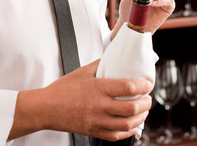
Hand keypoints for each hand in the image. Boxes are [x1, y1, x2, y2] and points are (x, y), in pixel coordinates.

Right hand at [9, 60, 152, 140]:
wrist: (47, 108)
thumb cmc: (63, 89)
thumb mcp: (82, 71)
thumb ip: (100, 65)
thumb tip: (113, 59)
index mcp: (98, 88)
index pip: (128, 88)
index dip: (143, 86)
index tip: (148, 84)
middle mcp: (100, 106)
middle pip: (131, 108)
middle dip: (146, 103)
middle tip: (148, 98)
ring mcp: (98, 121)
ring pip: (127, 125)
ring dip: (140, 118)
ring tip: (143, 111)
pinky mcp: (94, 132)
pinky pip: (116, 136)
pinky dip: (129, 132)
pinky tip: (133, 126)